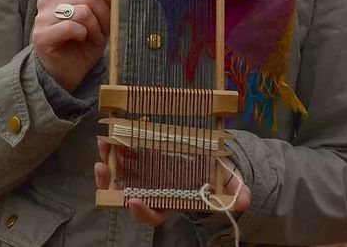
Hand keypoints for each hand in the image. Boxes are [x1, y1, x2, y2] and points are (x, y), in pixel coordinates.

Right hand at [32, 0, 125, 90]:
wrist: (69, 71)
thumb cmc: (84, 42)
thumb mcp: (101, 17)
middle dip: (105, 14)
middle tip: (106, 30)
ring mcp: (42, 16)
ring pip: (82, 12)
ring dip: (96, 28)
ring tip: (94, 38)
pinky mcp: (41, 35)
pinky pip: (72, 27)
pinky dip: (83, 35)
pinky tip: (81, 40)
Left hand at [94, 140, 250, 226]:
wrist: (212, 162)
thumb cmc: (218, 177)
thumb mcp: (229, 184)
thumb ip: (235, 192)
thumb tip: (244, 201)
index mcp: (172, 201)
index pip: (153, 214)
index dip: (142, 211)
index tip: (132, 200)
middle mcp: (154, 191)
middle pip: (125, 194)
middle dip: (110, 183)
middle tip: (102, 168)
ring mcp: (146, 174)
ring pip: (120, 174)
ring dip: (108, 161)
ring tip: (103, 143)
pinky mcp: (143, 156)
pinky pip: (125, 154)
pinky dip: (117, 144)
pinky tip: (111, 132)